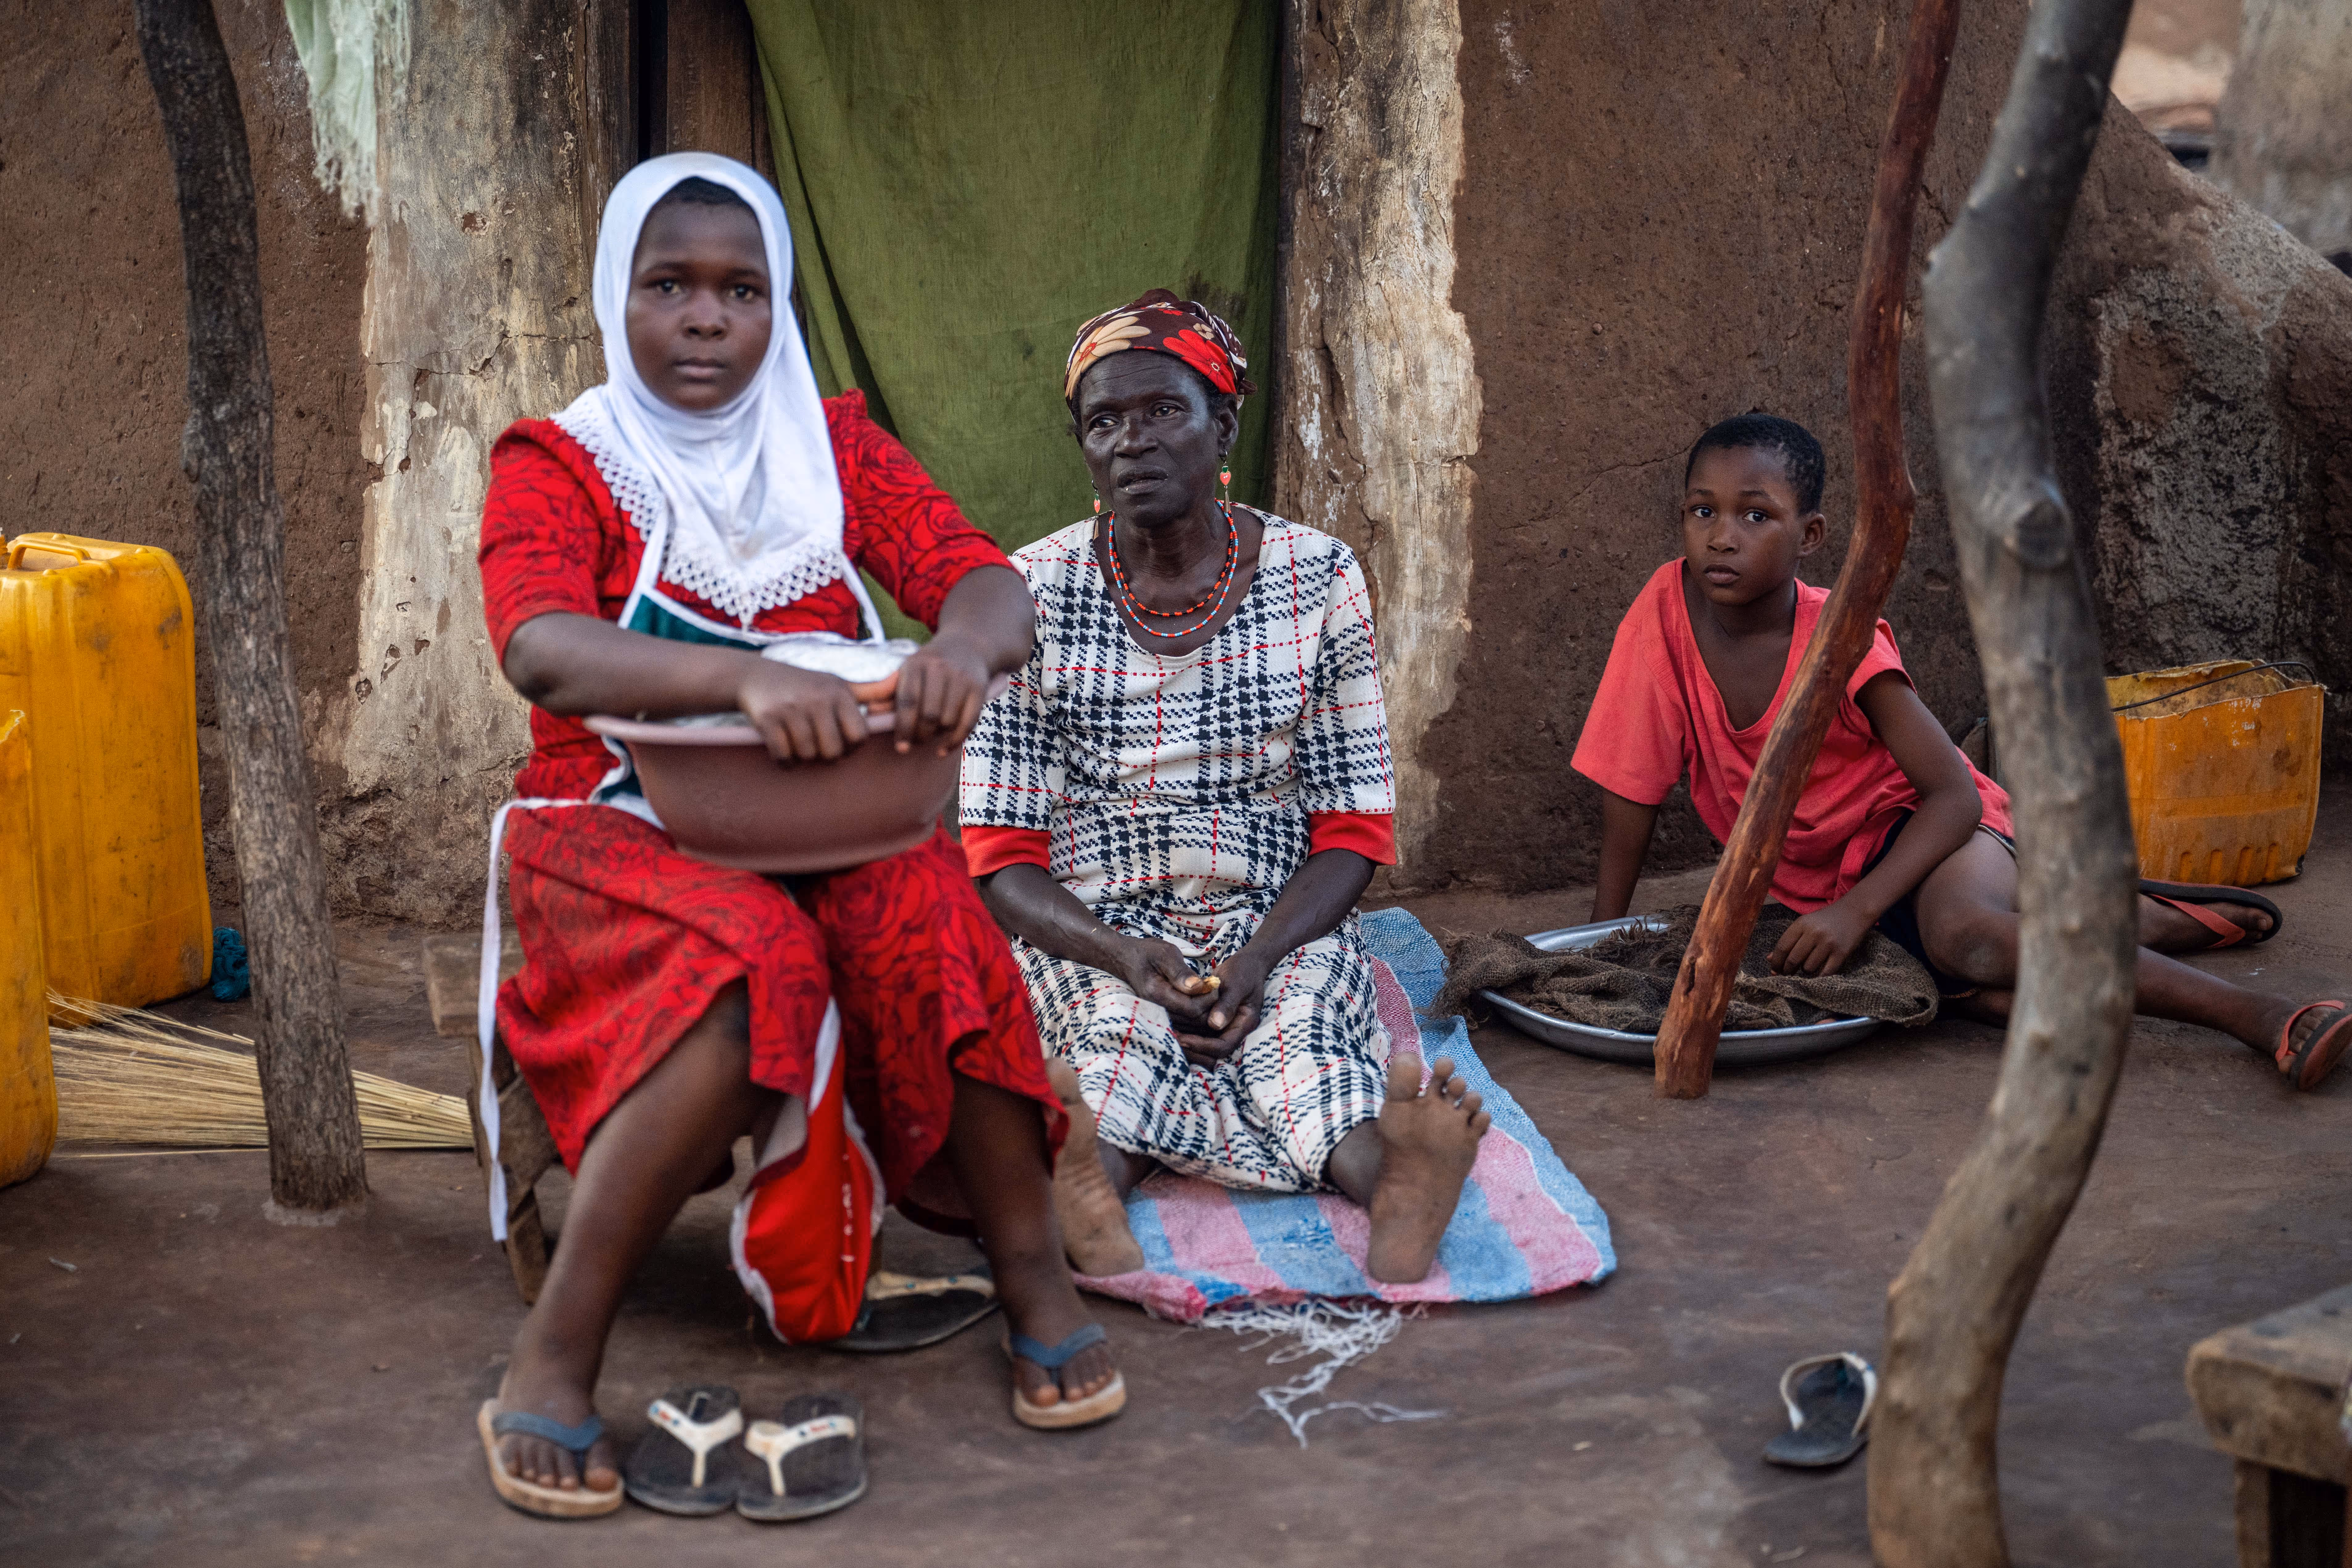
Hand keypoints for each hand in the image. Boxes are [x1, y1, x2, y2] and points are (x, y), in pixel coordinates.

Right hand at [736, 659, 868, 762]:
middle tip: (816, 744)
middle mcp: (818, 699)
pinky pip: (784, 756)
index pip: (859, 737)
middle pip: (833, 752)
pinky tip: (782, 746)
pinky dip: (783, 759)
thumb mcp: (839, 684)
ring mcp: (792, 709)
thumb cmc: (806, 685)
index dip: (851, 747)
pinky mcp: (768, 719)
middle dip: (825, 755)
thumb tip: (901, 680)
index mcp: (839, 693)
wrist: (756, 676)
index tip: (839, 741)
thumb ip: (870, 690)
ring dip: (803, 757)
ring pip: (808, 755)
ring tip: (798, 742)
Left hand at [892, 634, 994, 755]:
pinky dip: (954, 741)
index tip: (901, 747)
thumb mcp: (909, 670)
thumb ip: (890, 692)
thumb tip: (870, 713)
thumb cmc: (930, 664)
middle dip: (920, 735)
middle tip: (915, 742)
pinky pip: (968, 723)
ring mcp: (962, 678)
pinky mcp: (979, 688)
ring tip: (930, 734)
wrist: (968, 644)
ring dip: (937, 735)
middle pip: (929, 715)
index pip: (908, 701)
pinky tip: (943, 749)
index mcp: (916, 664)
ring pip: (948, 721)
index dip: (903, 727)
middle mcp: (940, 669)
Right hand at [1112, 937, 1220, 1034]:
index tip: (1214, 983)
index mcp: (1157, 994)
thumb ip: (1181, 972)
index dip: (1208, 999)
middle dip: (1209, 1006)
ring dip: (1204, 1010)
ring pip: (1191, 1024)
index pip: (1192, 1009)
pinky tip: (1199, 997)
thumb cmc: (1147, 953)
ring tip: (1208, 991)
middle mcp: (1156, 1010)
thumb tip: (1198, 987)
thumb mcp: (1165, 954)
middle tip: (1214, 987)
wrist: (1126, 960)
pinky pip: (1185, 1022)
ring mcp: (1158, 1014)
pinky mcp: (1162, 1015)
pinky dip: (1196, 1013)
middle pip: (1193, 1020)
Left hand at [1172, 951, 1271, 1064]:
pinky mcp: (1214, 1021)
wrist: (1247, 964)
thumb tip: (1215, 1024)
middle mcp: (1234, 1030)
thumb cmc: (1244, 971)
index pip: (1223, 1046)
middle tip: (1171, 1039)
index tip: (1184, 1039)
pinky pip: (1199, 1033)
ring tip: (1167, 1032)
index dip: (1203, 1046)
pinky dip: (1186, 1031)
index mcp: (1244, 1024)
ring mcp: (1224, 1027)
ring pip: (1203, 1046)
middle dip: (1192, 1049)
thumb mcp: (1237, 984)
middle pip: (1212, 1053)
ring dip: (1187, 1041)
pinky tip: (1171, 1023)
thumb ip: (1227, 1003)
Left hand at [1768, 898, 1877, 976]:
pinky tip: (1818, 973)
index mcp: (1802, 924)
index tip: (1774, 969)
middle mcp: (1814, 933)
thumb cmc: (1826, 919)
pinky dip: (1819, 976)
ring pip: (1808, 968)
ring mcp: (1828, 944)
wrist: (1855, 911)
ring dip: (1805, 971)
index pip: (1782, 947)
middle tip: (1787, 973)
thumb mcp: (1805, 923)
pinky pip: (1825, 972)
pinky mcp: (1841, 953)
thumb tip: (1769, 959)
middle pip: (1793, 959)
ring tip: (1808, 966)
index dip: (1776, 961)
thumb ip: (1788, 940)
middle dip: (1787, 970)